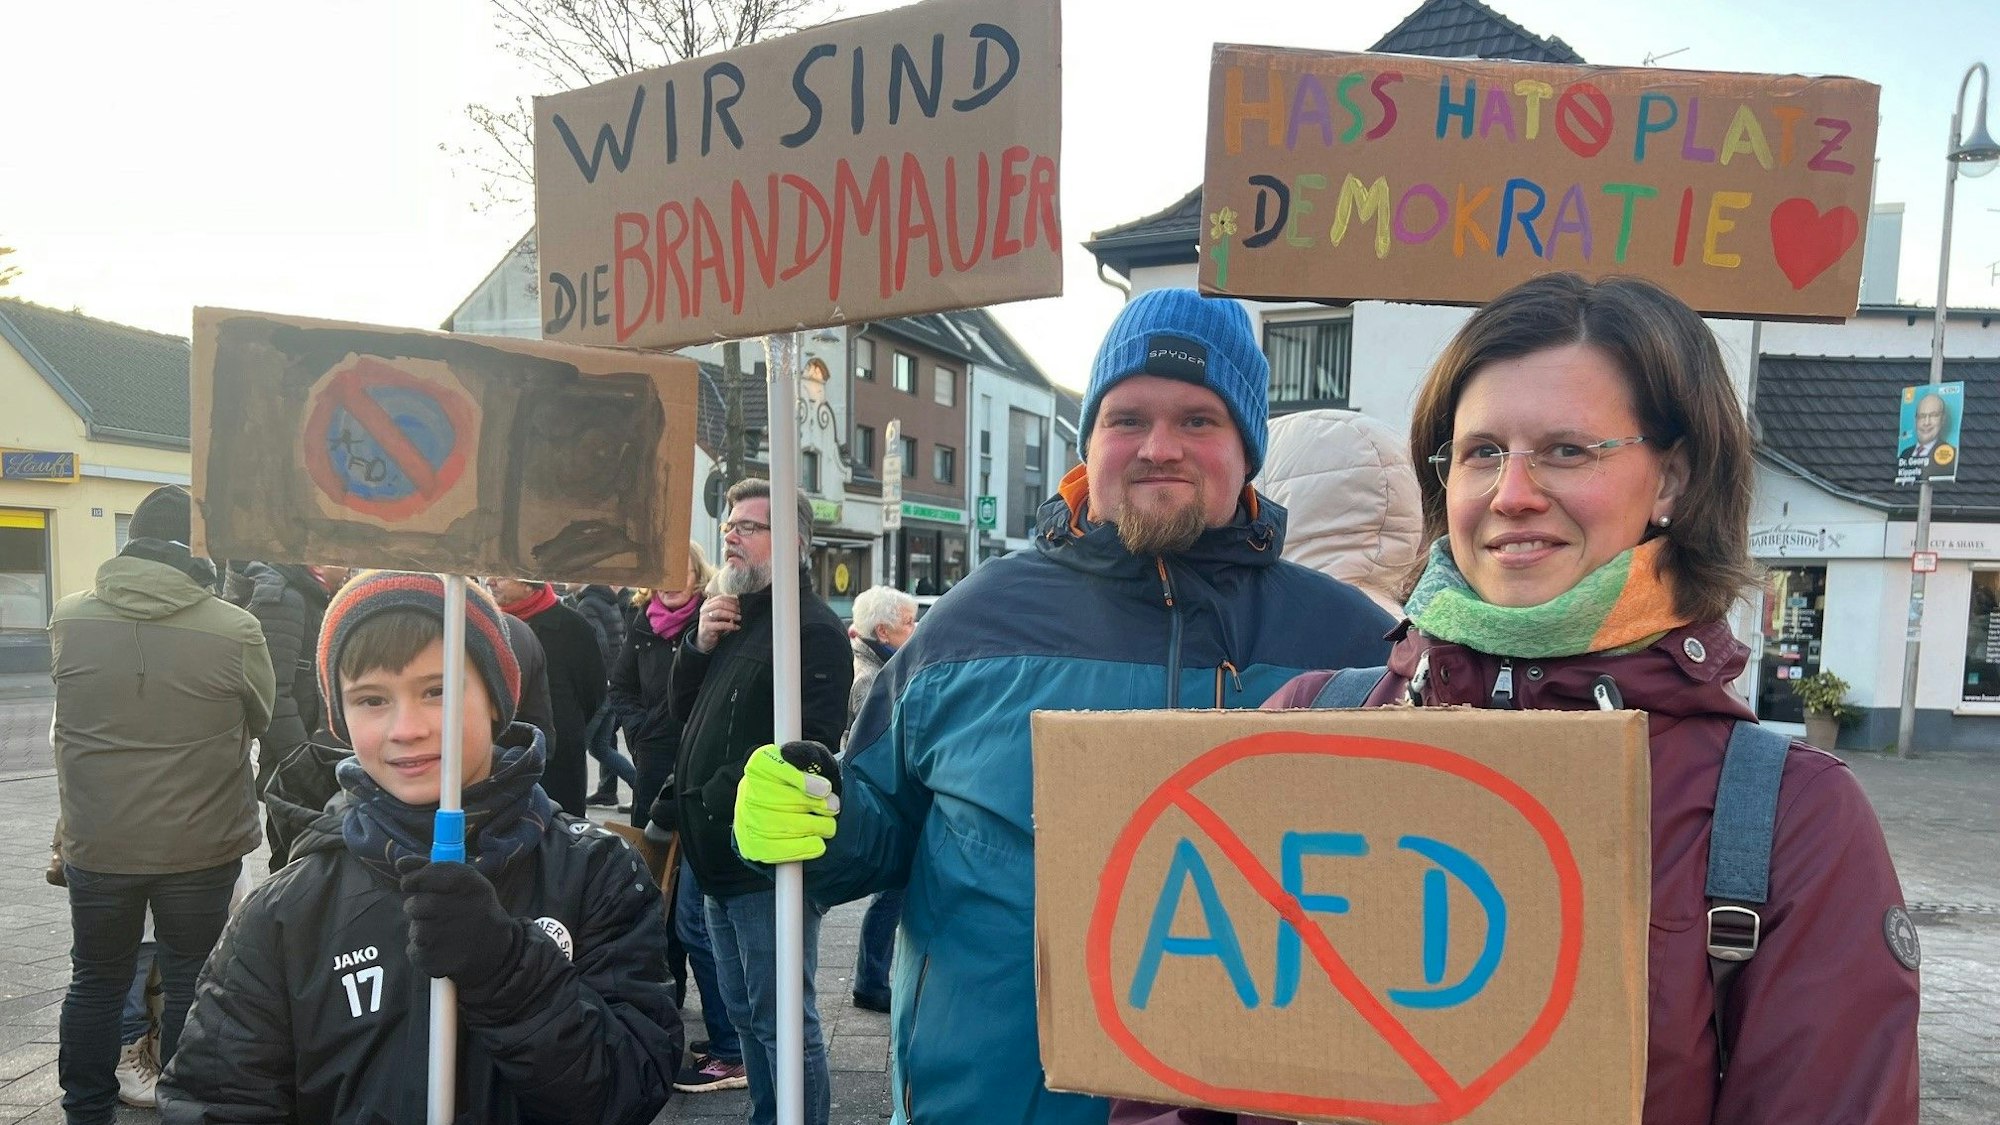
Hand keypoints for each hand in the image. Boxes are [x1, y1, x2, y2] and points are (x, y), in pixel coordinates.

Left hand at [401, 861, 518, 981]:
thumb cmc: (471, 907)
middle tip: (427, 910)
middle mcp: (465, 909)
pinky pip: (415, 952)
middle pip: (416, 905)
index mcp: (471, 885)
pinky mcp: (442, 961)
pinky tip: (438, 947)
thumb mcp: (462, 883)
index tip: (410, 883)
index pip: (430, 874)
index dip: (415, 879)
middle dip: (415, 907)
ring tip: (438, 931)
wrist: (494, 946)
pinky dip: (421, 950)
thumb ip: (429, 870)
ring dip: (420, 930)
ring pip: (416, 931)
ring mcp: (453, 938)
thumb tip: (399, 862)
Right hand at [694, 594, 740, 652]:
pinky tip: (737, 627)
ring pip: (719, 612)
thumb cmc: (715, 625)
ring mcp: (704, 618)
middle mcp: (704, 609)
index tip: (740, 603)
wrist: (705, 639)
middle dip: (732, 606)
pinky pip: (720, 625)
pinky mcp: (706, 627)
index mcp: (707, 604)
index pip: (720, 597)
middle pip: (720, 603)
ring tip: (739, 618)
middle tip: (740, 611)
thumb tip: (738, 601)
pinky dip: (731, 625)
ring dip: (732, 614)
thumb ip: (726, 608)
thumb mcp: (720, 615)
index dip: (731, 599)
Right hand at [733, 741, 841, 862]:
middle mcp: (749, 790)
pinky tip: (818, 843)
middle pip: (787, 800)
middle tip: (834, 807)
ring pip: (787, 826)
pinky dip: (805, 848)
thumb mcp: (805, 762)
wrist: (768, 807)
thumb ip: (812, 758)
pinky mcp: (752, 845)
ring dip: (816, 827)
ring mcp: (748, 819)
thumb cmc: (794, 782)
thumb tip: (817, 777)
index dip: (804, 781)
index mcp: (761, 763)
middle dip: (817, 806)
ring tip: (828, 826)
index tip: (825, 789)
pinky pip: (781, 850)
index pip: (779, 769)